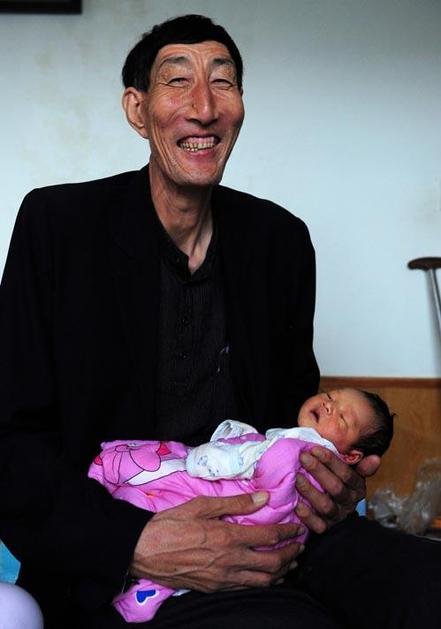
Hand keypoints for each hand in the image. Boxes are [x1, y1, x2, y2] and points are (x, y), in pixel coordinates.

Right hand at [130, 492, 304, 591]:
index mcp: (228, 537)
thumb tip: (263, 498)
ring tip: (290, 563)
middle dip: (291, 555)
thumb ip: (235, 503)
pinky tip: (265, 576)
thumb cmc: (171, 523)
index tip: (298, 527)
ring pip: (262, 581)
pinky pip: (245, 588)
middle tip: (300, 547)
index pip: (269, 537)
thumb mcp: (202, 505)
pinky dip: (262, 582)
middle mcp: (229, 561)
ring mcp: (222, 578)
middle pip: (272, 563)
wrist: (144, 550)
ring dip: (281, 572)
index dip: (289, 532)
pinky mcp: (214, 588)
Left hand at [294, 447, 380, 533]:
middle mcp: (349, 502)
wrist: (335, 511)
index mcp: (357, 487)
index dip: (330, 460)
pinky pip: (317, 525)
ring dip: (310, 491)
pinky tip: (296, 504)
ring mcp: (337, 516)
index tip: (314, 449)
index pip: (346, 473)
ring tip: (296, 477)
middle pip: (335, 487)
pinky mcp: (325, 527)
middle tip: (303, 457)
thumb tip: (376, 458)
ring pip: (326, 506)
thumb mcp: (351, 472)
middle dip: (318, 471)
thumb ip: (360, 464)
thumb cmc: (338, 481)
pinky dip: (307, 516)